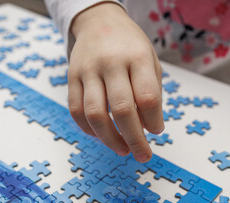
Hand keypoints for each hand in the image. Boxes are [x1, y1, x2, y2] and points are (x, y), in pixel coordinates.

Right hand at [68, 2, 163, 162]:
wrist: (99, 21)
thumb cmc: (130, 46)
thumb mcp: (150, 60)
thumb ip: (152, 92)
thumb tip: (147, 128)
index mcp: (137, 58)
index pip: (148, 97)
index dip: (154, 121)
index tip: (157, 131)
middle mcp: (111, 63)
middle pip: (122, 110)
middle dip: (135, 139)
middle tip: (143, 155)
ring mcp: (88, 70)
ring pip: (95, 114)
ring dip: (110, 139)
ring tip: (123, 149)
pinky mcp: (72, 77)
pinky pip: (76, 110)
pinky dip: (88, 129)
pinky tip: (101, 135)